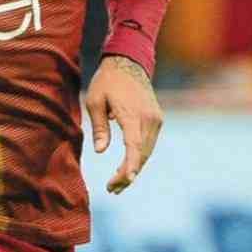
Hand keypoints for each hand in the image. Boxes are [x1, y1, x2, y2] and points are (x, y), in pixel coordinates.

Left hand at [85, 55, 163, 193]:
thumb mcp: (95, 101)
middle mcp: (149, 118)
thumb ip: (99, 127)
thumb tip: (100, 151)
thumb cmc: (107, 81)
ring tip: (117, 184)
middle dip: (127, 173)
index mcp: (132, 114)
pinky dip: (139, 156)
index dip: (130, 164)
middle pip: (141, 153)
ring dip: (134, 168)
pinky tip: (128, 167)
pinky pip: (149, 143)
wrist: (129, 62)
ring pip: (146, 151)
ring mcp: (156, 118)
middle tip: (112, 189)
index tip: (126, 180)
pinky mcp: (157, 118)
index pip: (134, 145)